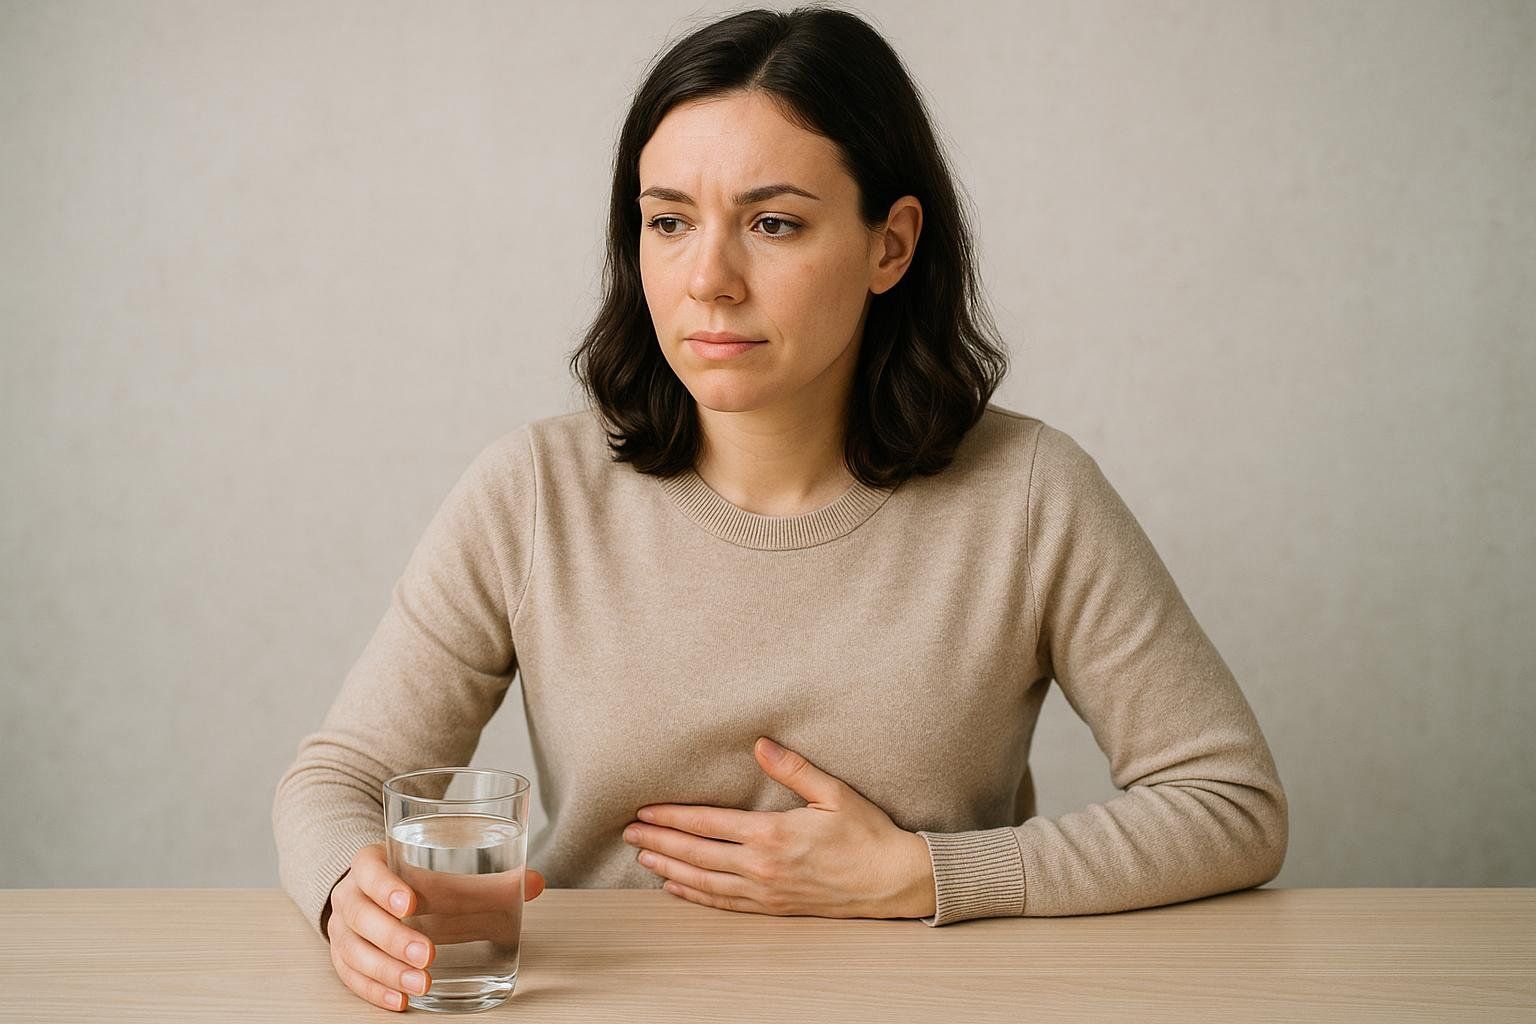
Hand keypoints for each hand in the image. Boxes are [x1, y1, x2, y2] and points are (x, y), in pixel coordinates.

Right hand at [324, 842, 545, 1011]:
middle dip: (395, 938)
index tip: (410, 903)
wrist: (374, 892)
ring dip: (388, 971)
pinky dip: (375, 991)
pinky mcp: (345, 958)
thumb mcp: (443, 873)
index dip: (385, 885)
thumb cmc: (415, 881)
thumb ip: (487, 880)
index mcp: (372, 862)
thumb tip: (534, 882)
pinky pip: (352, 977)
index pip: (370, 870)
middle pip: (362, 916)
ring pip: (355, 951)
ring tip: (421, 985)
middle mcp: (351, 895)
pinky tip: (401, 1000)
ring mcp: (343, 929)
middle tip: (428, 955)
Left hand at [623, 737, 935, 919]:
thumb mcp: (834, 793)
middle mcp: (761, 867)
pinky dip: (695, 896)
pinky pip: (724, 904)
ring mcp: (765, 892)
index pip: (708, 823)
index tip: (645, 809)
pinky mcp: (773, 907)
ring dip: (669, 869)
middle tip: (628, 833)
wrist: (892, 881)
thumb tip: (760, 744)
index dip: (672, 816)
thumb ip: (794, 769)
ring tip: (642, 857)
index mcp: (772, 834)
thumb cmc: (867, 834)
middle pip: (696, 853)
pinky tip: (676, 888)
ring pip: (704, 882)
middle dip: (659, 841)